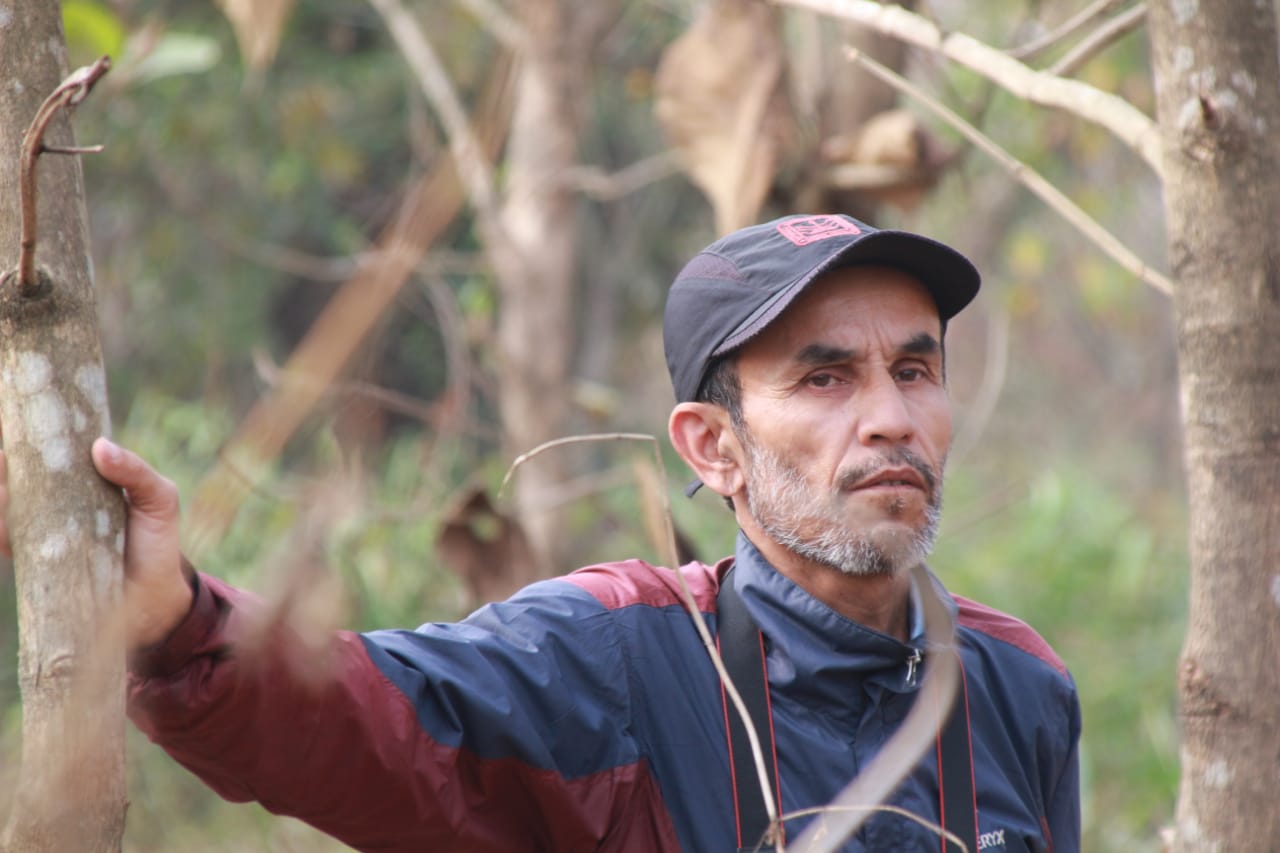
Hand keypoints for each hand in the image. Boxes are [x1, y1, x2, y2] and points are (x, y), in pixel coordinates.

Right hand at [0, 436, 193, 650]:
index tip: (13, 435)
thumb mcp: (158, 498)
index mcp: (84, 485)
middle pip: (20, 485)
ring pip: (8, 513)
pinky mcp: (39, 565)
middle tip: (3, 461)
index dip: (29, 448)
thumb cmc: (157, 540)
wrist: (158, 596)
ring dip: (0, 500)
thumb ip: (137, 471)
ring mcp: (46, 536)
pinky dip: (1, 535)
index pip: (50, 461)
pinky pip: (9, 546)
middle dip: (5, 473)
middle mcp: (59, 508)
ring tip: (2, 494)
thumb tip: (99, 447)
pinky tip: (2, 529)